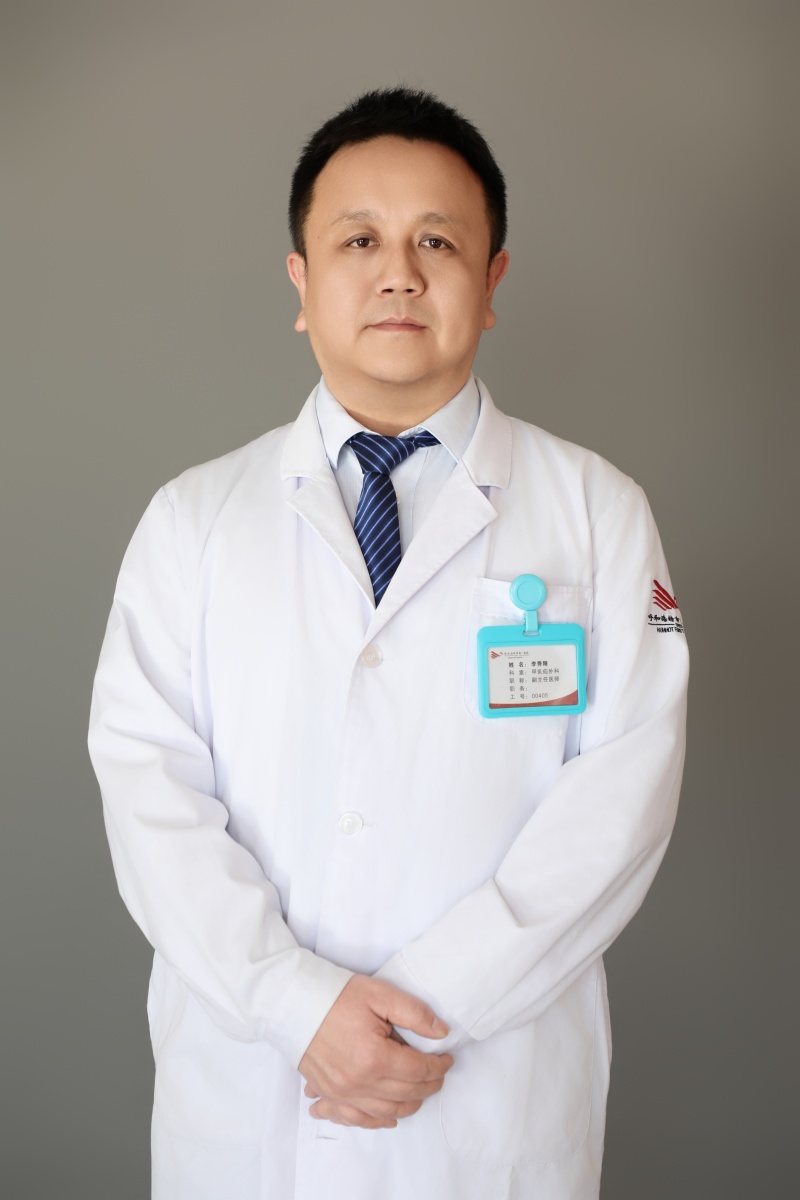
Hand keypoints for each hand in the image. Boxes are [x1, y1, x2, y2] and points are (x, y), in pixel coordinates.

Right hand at [298, 975, 453, 1129]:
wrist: (295, 1004)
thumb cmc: (337, 997)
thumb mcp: (380, 995)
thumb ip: (414, 1013)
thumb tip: (441, 1032)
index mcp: (375, 1058)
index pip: (419, 1071)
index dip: (439, 1066)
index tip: (447, 1058)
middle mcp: (360, 1083)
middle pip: (406, 1094)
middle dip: (429, 1086)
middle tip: (438, 1073)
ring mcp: (342, 1094)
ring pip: (386, 1113)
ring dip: (409, 1105)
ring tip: (420, 1091)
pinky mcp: (329, 1095)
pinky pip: (357, 1119)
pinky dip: (376, 1121)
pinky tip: (387, 1117)